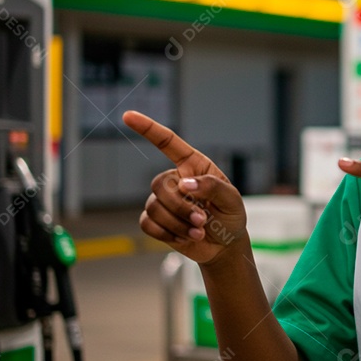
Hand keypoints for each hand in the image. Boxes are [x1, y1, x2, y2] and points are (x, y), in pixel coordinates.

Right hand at [123, 111, 246, 264]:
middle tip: (202, 220)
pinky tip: (185, 237)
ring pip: (153, 207)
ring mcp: (164, 200)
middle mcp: (176, 180)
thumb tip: (185, 184)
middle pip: (159, 184)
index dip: (148, 128)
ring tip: (198, 231)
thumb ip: (213, 187)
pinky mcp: (157, 221)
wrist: (224, 245)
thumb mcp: (232, 200)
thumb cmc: (230, 216)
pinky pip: (147, 224)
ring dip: (178, 223)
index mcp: (194, 166)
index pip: (168, 143)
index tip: (128, 115)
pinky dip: (167, 234)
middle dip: (180, 206)